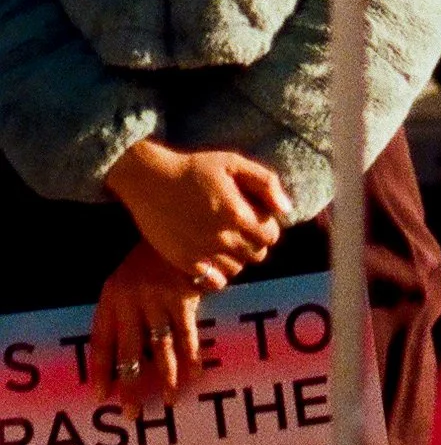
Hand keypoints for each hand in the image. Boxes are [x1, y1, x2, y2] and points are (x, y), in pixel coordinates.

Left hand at [90, 242, 204, 400]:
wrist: (180, 226)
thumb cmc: (151, 258)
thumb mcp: (125, 280)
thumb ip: (122, 312)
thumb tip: (122, 356)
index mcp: (111, 297)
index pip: (101, 342)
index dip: (101, 371)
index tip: (101, 397)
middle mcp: (131, 301)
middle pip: (129, 352)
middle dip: (131, 386)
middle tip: (132, 414)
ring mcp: (158, 300)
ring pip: (160, 348)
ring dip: (166, 377)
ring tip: (169, 400)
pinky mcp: (183, 297)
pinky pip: (187, 334)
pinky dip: (191, 357)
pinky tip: (194, 374)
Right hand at [104, 140, 287, 287]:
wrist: (150, 180)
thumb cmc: (194, 168)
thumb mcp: (233, 163)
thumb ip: (265, 183)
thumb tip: (286, 209)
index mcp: (238, 214)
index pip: (271, 235)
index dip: (267, 226)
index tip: (255, 216)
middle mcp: (223, 238)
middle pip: (257, 254)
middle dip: (255, 241)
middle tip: (240, 227)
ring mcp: (203, 253)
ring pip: (238, 269)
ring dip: (238, 257)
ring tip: (226, 240)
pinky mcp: (185, 263)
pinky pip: (215, 282)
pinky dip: (219, 273)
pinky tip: (212, 256)